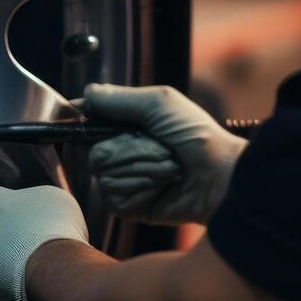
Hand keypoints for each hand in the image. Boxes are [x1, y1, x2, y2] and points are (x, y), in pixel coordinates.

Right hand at [75, 83, 247, 224]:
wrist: (220, 176)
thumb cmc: (195, 135)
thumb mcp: (159, 103)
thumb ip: (119, 98)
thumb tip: (86, 93)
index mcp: (123, 123)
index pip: (85, 121)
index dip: (80, 122)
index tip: (81, 121)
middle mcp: (119, 151)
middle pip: (92, 152)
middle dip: (128, 150)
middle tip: (161, 149)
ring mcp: (122, 179)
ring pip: (103, 176)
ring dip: (141, 170)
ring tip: (168, 169)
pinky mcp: (129, 206)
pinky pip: (114, 198)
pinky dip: (141, 190)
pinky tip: (162, 188)